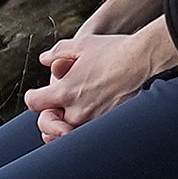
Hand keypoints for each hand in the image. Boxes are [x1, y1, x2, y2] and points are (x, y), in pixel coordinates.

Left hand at [28, 0, 177, 136]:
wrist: (143, 60)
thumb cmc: (113, 50)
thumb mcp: (81, 44)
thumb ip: (57, 52)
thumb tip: (45, 59)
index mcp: (65, 91)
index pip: (33, 103)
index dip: (33, 97)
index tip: (38, 94)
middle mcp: (76, 110)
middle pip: (47, 124)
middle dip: (48, 116)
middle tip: (54, 108)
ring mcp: (93, 120)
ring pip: (67, 133)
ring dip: (64, 126)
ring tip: (71, 114)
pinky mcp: (108, 124)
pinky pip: (88, 134)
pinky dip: (83, 130)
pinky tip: (89, 116)